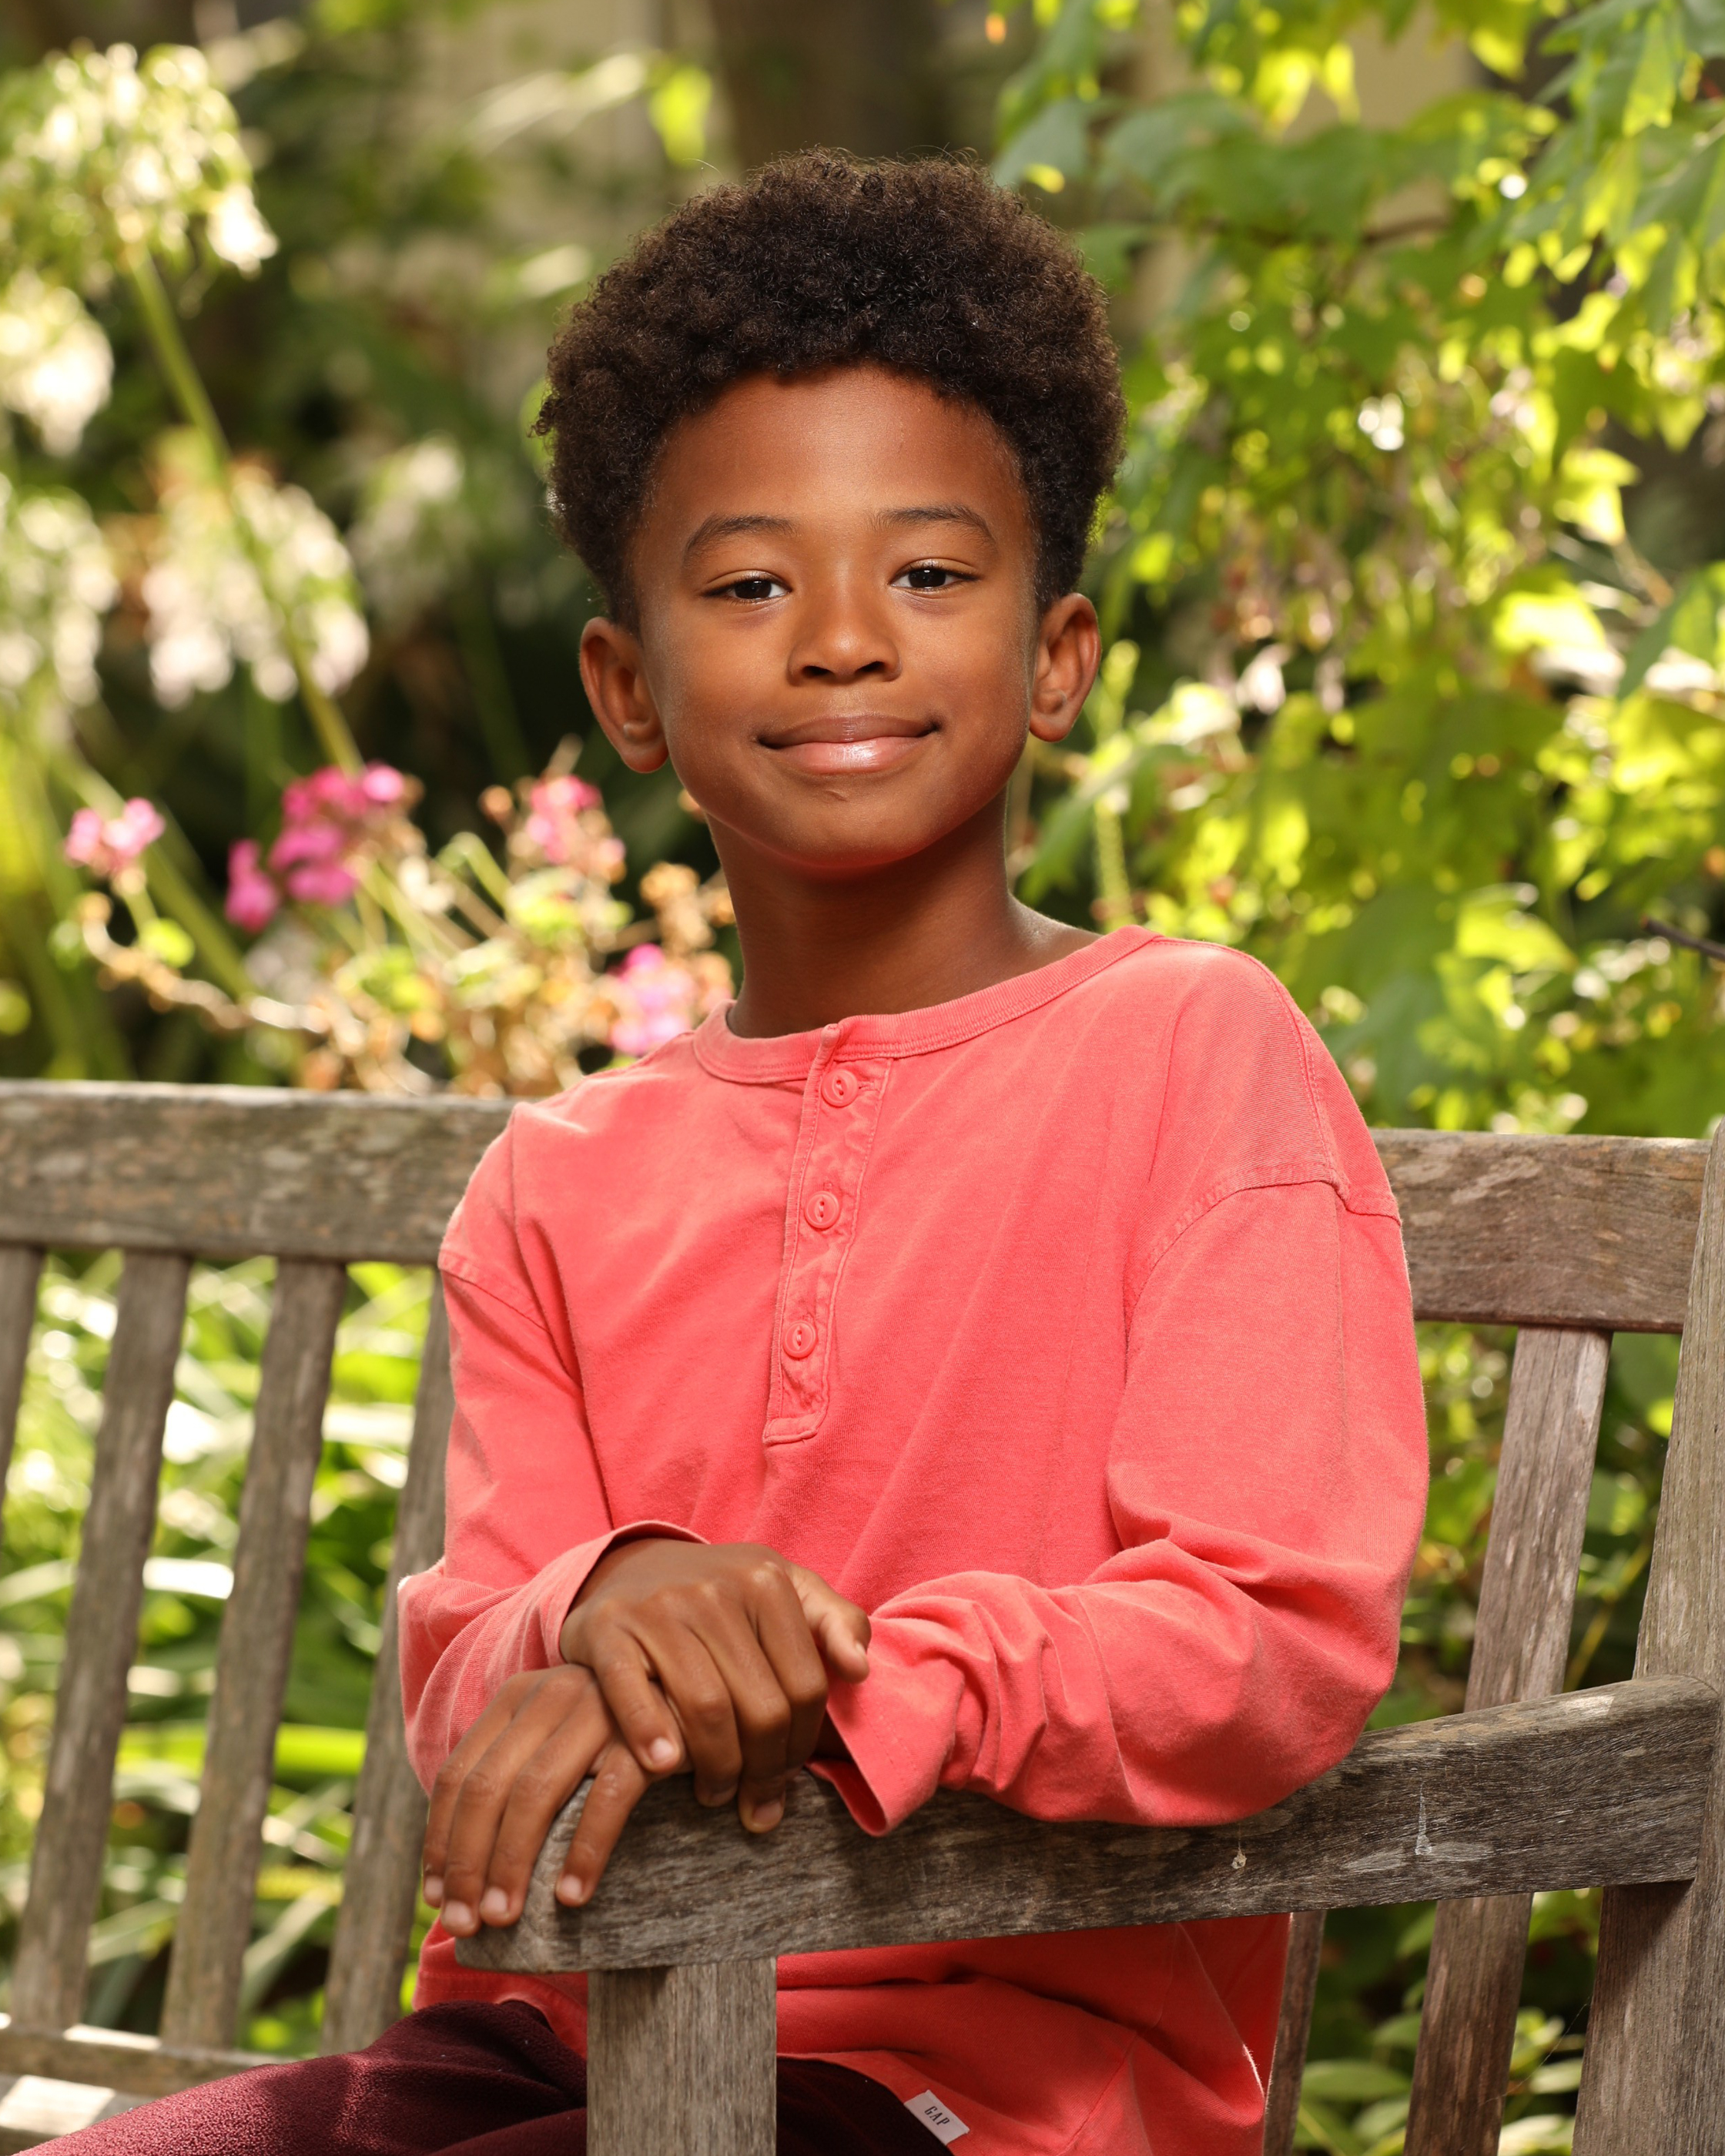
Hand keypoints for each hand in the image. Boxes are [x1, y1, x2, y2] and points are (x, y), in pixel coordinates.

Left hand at [422, 1663, 671, 1932]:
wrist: (701, 1696)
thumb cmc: (619, 1740)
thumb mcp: (556, 1747)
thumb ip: (514, 1784)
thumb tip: (454, 1874)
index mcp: (518, 1698)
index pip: (458, 1774)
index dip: (440, 1840)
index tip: (436, 1899)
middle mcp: (550, 1695)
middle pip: (488, 1787)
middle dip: (469, 1863)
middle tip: (465, 1924)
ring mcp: (598, 1710)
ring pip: (535, 1792)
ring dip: (512, 1862)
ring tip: (504, 1917)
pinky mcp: (646, 1734)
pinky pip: (606, 1798)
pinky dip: (584, 1850)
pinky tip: (571, 1896)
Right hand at [560, 1539, 869, 1834]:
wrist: (633, 1566)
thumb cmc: (723, 1593)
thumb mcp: (784, 1589)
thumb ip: (834, 1621)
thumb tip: (859, 1670)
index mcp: (766, 1581)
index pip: (805, 1685)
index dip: (802, 1745)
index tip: (789, 1778)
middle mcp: (715, 1590)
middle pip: (761, 1706)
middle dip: (764, 1769)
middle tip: (754, 1801)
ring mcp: (660, 1607)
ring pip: (707, 1707)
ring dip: (717, 1768)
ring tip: (716, 1794)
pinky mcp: (609, 1628)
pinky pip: (634, 1692)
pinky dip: (650, 1734)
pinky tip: (665, 1767)